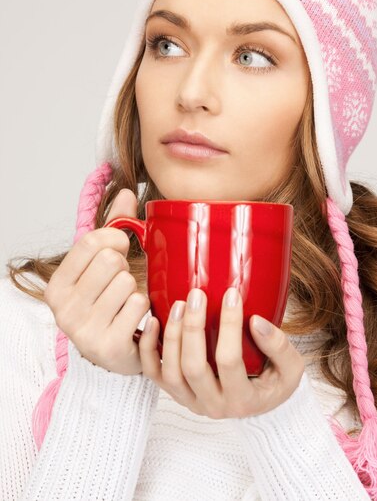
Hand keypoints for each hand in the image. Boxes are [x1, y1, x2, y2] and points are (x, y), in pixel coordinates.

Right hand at [44, 188, 149, 374]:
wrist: (119, 355)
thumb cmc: (111, 304)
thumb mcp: (104, 265)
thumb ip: (115, 227)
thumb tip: (125, 192)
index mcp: (57, 286)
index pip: (91, 241)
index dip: (116, 238)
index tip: (121, 248)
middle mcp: (64, 309)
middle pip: (111, 260)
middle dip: (126, 267)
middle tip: (123, 283)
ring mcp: (84, 330)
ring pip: (127, 282)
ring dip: (136, 290)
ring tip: (128, 304)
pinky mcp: (108, 346)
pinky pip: (139, 305)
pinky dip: (147, 309)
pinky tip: (139, 321)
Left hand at [138, 287, 304, 417]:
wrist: (257, 407)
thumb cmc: (274, 382)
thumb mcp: (290, 368)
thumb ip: (279, 346)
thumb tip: (256, 321)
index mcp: (242, 399)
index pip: (230, 361)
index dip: (229, 326)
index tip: (232, 295)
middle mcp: (213, 405)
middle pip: (193, 367)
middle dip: (193, 328)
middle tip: (197, 295)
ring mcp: (190, 401)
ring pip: (170, 372)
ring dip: (172, 335)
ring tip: (179, 304)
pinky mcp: (175, 393)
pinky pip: (153, 374)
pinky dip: (148, 348)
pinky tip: (153, 321)